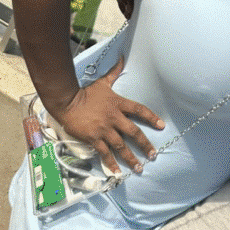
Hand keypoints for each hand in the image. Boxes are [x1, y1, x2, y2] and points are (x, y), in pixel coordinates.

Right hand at [53, 55, 164, 173]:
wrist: (67, 102)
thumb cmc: (85, 92)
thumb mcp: (102, 83)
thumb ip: (114, 72)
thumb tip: (121, 58)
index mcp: (118, 104)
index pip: (140, 110)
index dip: (152, 118)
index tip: (162, 126)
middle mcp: (114, 118)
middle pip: (134, 132)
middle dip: (145, 144)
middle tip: (153, 155)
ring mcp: (104, 130)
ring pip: (121, 146)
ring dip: (131, 158)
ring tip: (139, 168)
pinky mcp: (93, 138)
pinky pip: (105, 153)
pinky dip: (111, 163)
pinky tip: (117, 172)